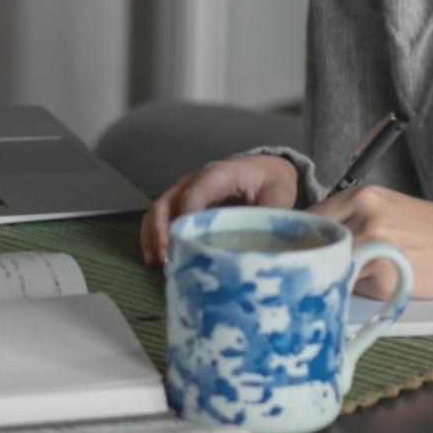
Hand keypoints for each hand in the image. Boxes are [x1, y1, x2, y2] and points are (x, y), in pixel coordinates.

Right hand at [139, 155, 298, 264]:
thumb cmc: (271, 181)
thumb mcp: (279, 194)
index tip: (188, 240)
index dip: (189, 214)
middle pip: (170, 200)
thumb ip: (272, 214)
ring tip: (157, 261)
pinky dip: (153, 236)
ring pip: (159, 209)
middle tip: (167, 256)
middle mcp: (197, 179)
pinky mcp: (182, 203)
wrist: (266, 170)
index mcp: (222, 173)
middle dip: (163, 229)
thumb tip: (264, 243)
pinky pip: (161, 217)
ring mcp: (186, 190)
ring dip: (154, 235)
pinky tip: (154, 258)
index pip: (198, 190)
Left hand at [308, 185, 432, 301]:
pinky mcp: (383, 279)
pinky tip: (375, 284)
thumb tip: (314, 234)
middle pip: (316, 243)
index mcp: (362, 196)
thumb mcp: (389, 206)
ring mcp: (373, 249)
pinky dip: (357, 290)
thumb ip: (352, 216)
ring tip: (346, 277)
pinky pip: (353, 287)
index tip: (300, 248)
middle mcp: (364, 218)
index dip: (304, 236)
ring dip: (334, 274)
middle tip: (314, 267)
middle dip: (313, 257)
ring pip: (332, 266)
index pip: (311, 217)